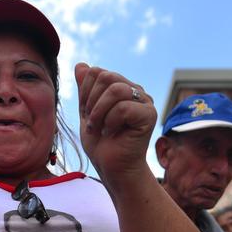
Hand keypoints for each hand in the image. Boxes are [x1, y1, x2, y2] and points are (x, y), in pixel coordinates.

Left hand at [74, 63, 156, 184]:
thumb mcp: (87, 113)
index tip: (87, 114)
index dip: (85, 92)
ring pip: (116, 90)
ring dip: (100, 112)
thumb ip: (86, 89)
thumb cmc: (101, 144)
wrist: (112, 168)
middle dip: (91, 102)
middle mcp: (136, 91)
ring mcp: (145, 102)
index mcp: (122, 87)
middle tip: (93, 123)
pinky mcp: (150, 115)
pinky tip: (112, 133)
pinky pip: (123, 107)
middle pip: (106, 77)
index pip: (97, 72)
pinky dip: (111, 122)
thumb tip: (80, 64)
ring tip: (100, 128)